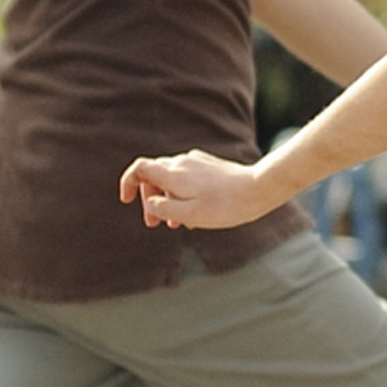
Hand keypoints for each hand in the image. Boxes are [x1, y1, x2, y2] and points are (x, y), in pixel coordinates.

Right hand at [121, 150, 272, 229]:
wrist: (259, 190)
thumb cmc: (225, 206)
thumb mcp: (188, 214)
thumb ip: (163, 208)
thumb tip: (150, 202)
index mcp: (173, 173)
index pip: (139, 168)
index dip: (128, 183)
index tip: (127, 201)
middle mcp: (182, 162)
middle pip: (153, 175)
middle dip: (149, 199)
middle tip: (152, 224)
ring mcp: (197, 162)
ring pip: (171, 178)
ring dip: (166, 199)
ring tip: (174, 224)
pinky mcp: (210, 166)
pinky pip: (187, 178)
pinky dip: (182, 194)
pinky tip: (193, 214)